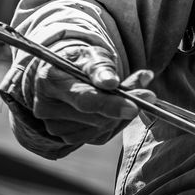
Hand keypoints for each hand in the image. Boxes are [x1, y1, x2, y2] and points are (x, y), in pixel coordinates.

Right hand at [13, 43, 155, 149]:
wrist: (65, 75)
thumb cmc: (81, 62)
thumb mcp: (91, 55)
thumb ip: (101, 67)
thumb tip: (112, 82)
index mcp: (51, 81)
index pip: (84, 99)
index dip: (110, 104)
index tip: (135, 106)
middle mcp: (47, 108)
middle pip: (94, 117)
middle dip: (125, 105)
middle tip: (147, 91)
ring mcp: (55, 127)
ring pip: (100, 129)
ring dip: (122, 114)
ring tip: (132, 92)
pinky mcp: (67, 139)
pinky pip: (101, 135)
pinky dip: (116, 122)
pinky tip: (120, 106)